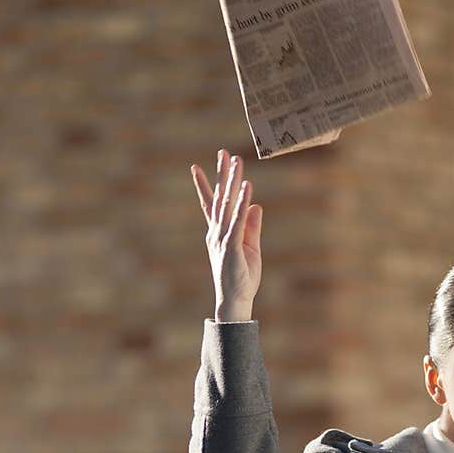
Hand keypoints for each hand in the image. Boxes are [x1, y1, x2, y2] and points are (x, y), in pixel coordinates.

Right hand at [191, 148, 262, 315]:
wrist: (234, 301)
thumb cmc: (241, 278)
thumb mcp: (250, 247)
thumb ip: (251, 227)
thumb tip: (256, 206)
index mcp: (219, 233)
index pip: (211, 204)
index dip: (206, 185)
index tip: (197, 166)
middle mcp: (217, 232)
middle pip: (220, 198)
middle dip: (221, 174)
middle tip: (223, 152)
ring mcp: (223, 238)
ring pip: (227, 204)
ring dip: (232, 181)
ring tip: (236, 161)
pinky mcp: (232, 246)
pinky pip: (237, 220)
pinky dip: (242, 203)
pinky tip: (246, 187)